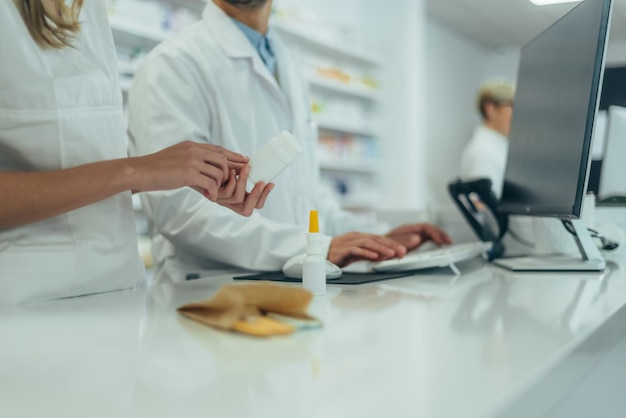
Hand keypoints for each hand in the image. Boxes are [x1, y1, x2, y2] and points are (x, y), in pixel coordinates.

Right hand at [131, 141, 247, 198]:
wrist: (139, 172)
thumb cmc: (156, 169)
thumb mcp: (176, 158)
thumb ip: (192, 160)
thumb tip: (205, 169)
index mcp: (191, 146)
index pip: (219, 149)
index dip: (233, 156)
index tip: (244, 161)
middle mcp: (194, 150)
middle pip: (223, 160)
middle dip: (229, 173)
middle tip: (228, 185)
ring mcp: (192, 160)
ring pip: (219, 173)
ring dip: (218, 185)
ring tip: (211, 193)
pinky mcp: (189, 173)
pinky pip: (211, 183)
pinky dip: (212, 192)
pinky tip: (208, 197)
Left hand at [215, 165, 273, 215]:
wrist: (192, 168)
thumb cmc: (211, 167)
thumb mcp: (228, 165)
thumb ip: (238, 166)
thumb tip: (249, 160)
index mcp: (238, 197)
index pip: (255, 205)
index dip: (264, 197)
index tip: (271, 183)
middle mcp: (230, 202)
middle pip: (248, 210)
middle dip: (257, 195)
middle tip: (262, 181)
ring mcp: (221, 200)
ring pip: (238, 198)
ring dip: (244, 182)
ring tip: (244, 168)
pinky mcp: (213, 195)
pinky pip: (227, 193)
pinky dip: (232, 181)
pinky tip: (231, 171)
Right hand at [328, 232, 407, 266]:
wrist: (319, 254)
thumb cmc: (338, 254)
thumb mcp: (356, 253)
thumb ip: (369, 254)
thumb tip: (382, 256)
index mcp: (359, 237)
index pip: (379, 238)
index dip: (392, 243)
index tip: (403, 250)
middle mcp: (355, 237)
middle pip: (376, 238)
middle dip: (390, 245)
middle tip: (402, 251)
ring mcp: (348, 242)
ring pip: (368, 243)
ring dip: (381, 248)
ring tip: (392, 254)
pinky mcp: (342, 250)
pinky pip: (356, 250)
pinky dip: (366, 252)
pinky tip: (375, 256)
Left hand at [385, 223, 451, 251]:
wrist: (376, 249)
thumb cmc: (382, 246)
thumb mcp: (392, 244)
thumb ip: (404, 241)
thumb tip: (417, 238)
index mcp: (407, 229)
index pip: (425, 227)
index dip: (434, 233)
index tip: (439, 241)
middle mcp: (411, 230)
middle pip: (430, 228)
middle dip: (440, 234)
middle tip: (449, 241)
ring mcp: (413, 234)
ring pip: (430, 232)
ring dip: (440, 236)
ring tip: (449, 242)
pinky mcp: (414, 240)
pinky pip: (428, 237)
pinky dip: (435, 240)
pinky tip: (440, 245)